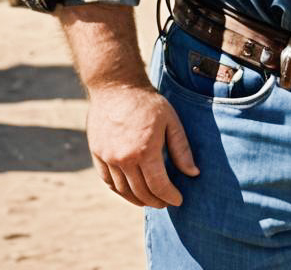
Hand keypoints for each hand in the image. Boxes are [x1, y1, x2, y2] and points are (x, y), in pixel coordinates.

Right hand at [85, 83, 198, 207]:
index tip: (178, 200)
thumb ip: (181, 149)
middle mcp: (125, 158)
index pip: (159, 186)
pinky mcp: (97, 154)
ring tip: (149, 200)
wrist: (116, 87)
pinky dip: (120, 190)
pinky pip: (108, 181)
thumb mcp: (171, 121)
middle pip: (141, 192)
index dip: (170, 196)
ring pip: (123, 190)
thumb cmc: (147, 102)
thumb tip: (193, 173)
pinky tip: (129, 191)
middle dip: (156, 201)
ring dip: (137, 199)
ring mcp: (108, 158)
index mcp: (146, 150)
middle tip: (165, 202)